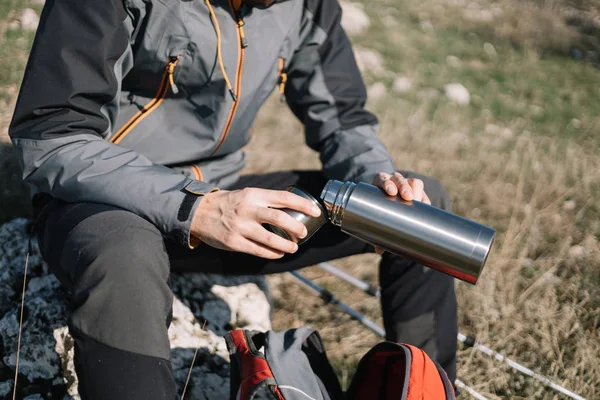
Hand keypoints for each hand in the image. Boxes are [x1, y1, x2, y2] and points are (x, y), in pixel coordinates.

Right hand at [191, 188, 321, 258]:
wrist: (198, 212)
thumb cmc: (229, 203)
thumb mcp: (246, 195)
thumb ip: (266, 201)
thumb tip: (293, 210)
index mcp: (253, 194)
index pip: (284, 197)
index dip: (302, 204)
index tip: (315, 211)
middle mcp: (248, 209)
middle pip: (279, 218)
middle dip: (296, 228)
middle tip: (304, 233)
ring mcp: (240, 227)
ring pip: (270, 239)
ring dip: (286, 245)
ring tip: (293, 247)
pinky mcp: (233, 242)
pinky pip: (258, 250)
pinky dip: (272, 253)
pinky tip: (279, 254)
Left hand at [372, 172, 430, 254]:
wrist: (389, 201)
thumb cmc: (379, 207)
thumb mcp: (376, 214)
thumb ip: (377, 228)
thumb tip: (379, 249)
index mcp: (380, 182)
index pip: (383, 179)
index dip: (387, 183)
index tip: (391, 192)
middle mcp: (394, 180)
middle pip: (400, 179)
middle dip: (404, 187)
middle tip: (407, 197)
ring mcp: (407, 184)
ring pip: (414, 182)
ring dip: (416, 192)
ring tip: (416, 203)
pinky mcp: (418, 191)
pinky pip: (423, 194)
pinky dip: (424, 200)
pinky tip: (425, 208)